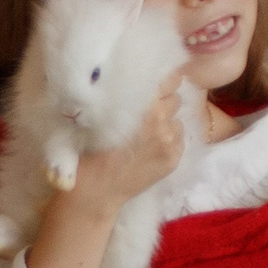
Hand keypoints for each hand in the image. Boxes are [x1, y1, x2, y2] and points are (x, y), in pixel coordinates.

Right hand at [22, 74, 186, 267]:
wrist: (94, 192)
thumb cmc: (87, 149)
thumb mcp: (99, 113)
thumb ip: (122, 94)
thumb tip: (138, 75)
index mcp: (141, 104)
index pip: (169, 78)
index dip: (163, 77)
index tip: (154, 82)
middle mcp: (160, 120)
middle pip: (175, 95)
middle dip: (163, 99)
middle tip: (146, 107)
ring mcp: (170, 141)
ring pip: (177, 116)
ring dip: (166, 118)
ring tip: (147, 129)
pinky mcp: (173, 158)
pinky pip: (179, 137)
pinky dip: (168, 138)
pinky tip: (150, 145)